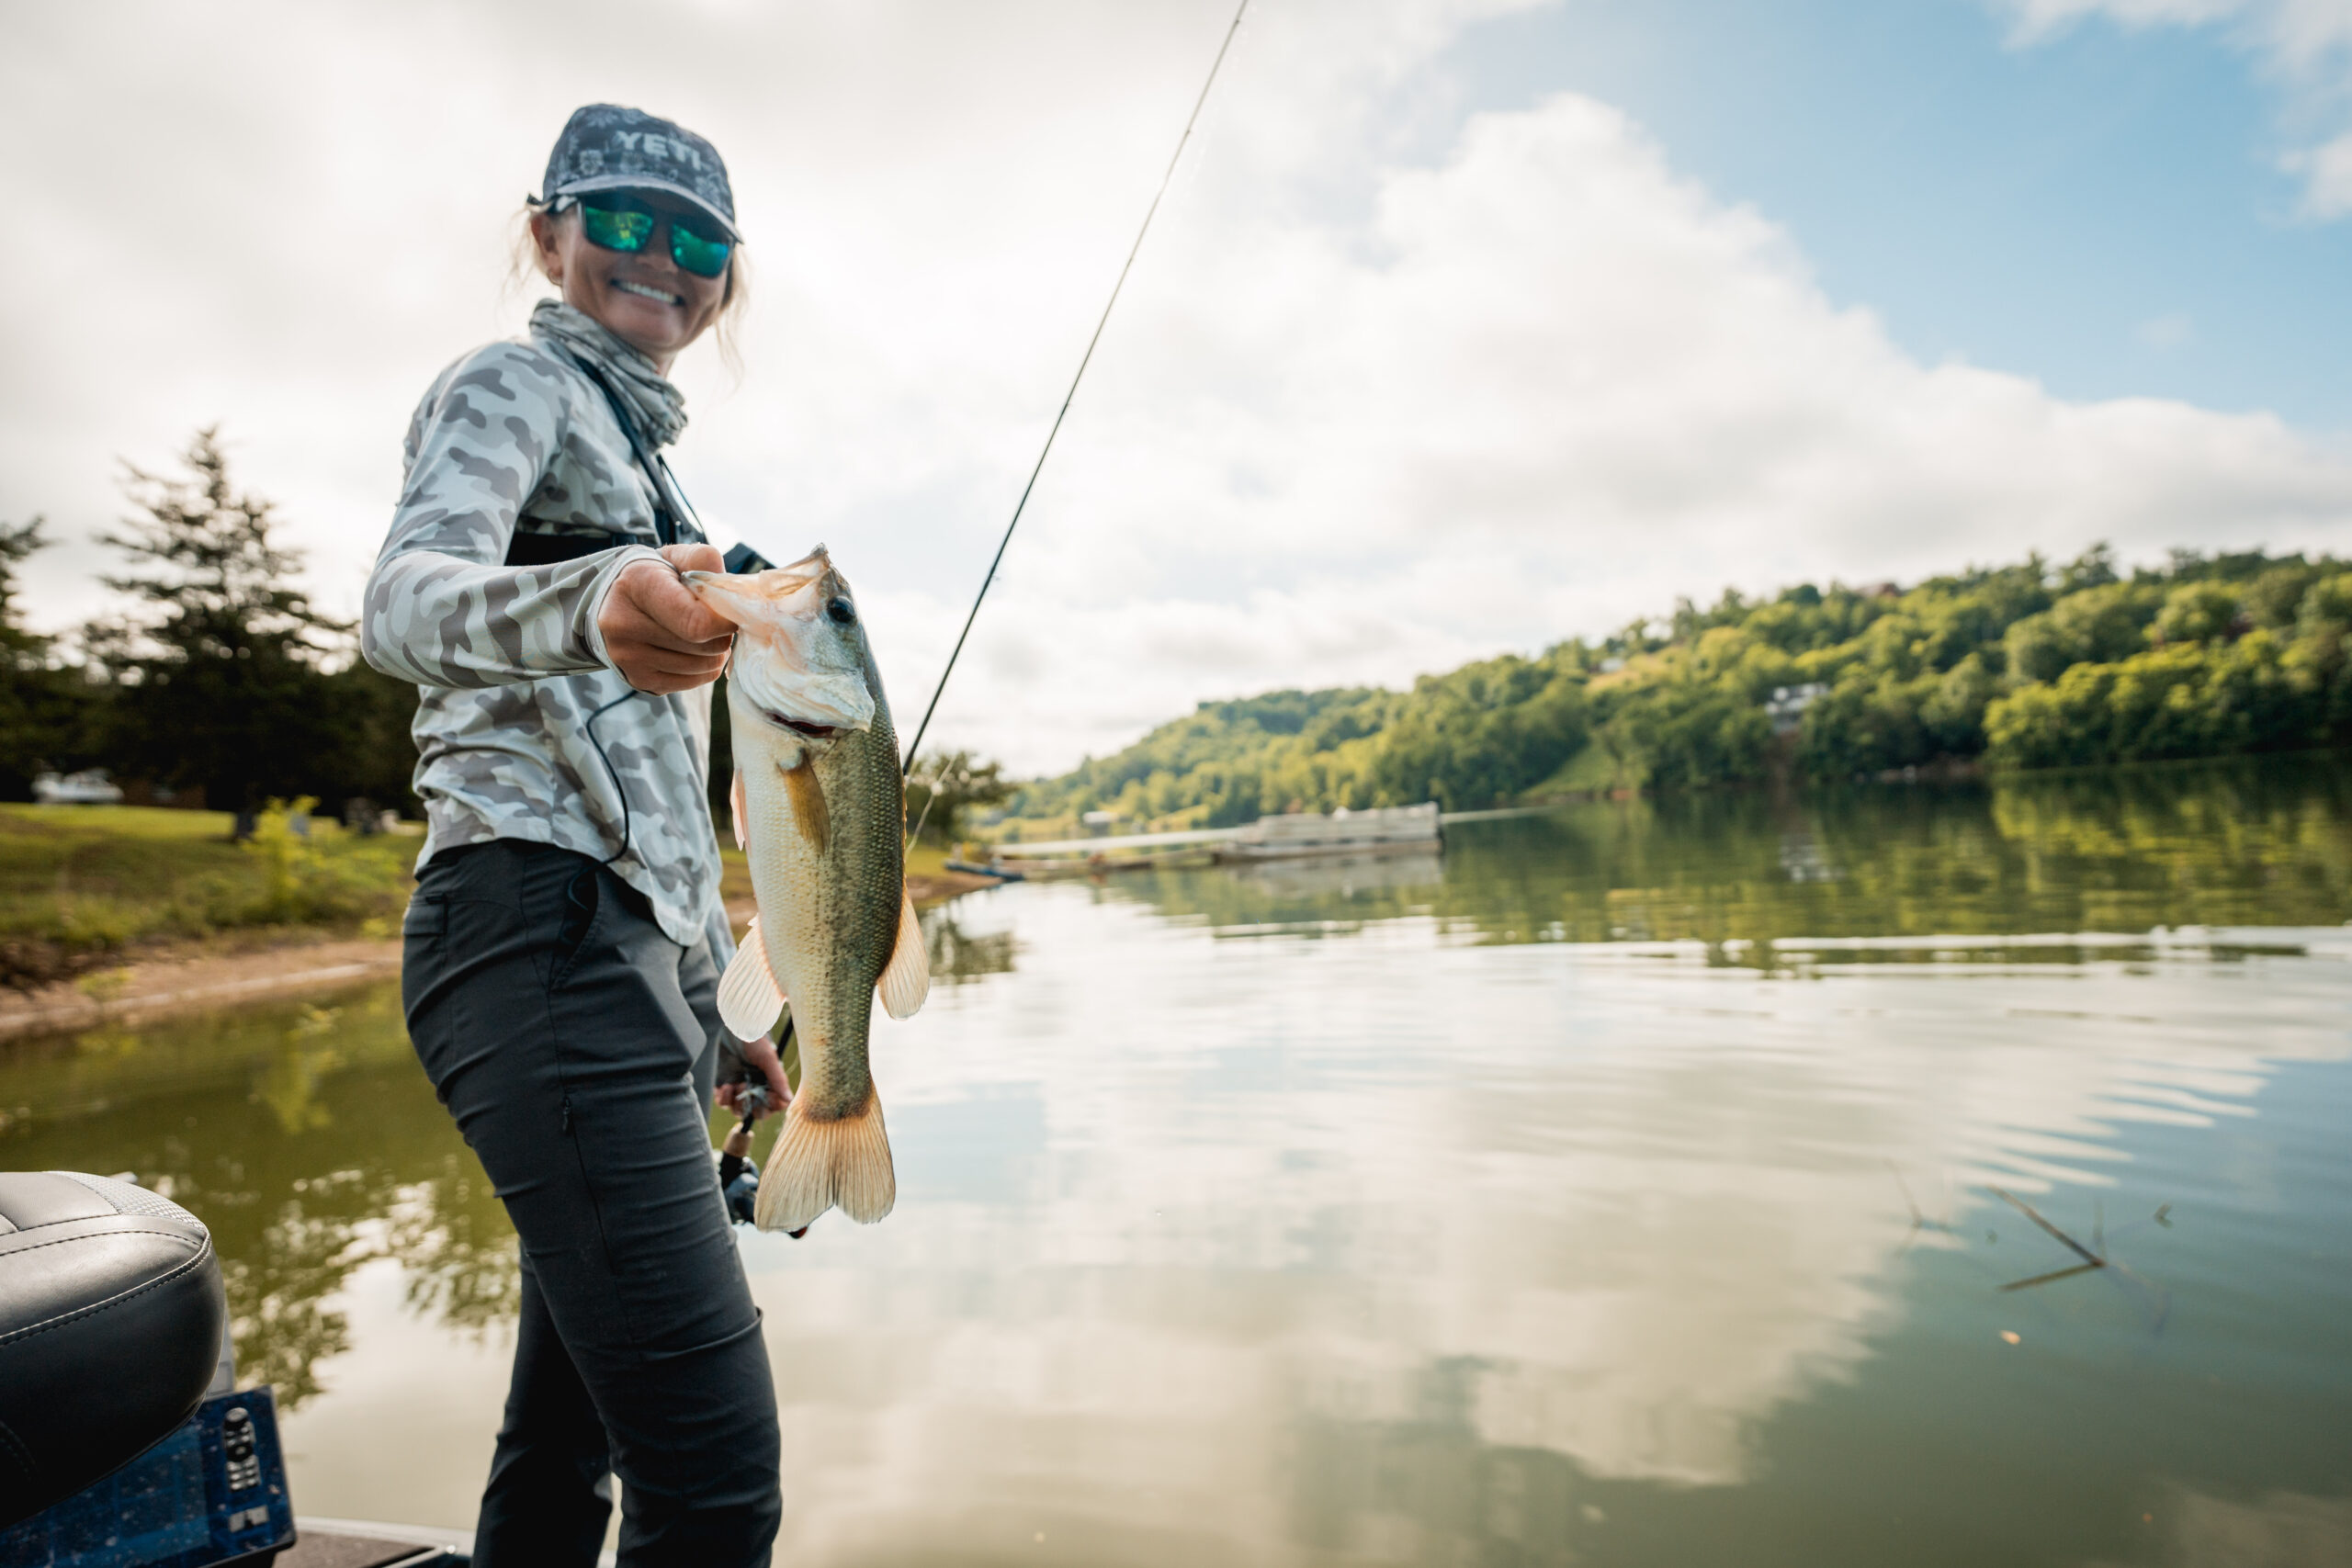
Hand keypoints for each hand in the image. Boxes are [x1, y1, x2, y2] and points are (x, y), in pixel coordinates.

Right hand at [600, 543, 733, 692]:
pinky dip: (703, 668)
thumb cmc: (655, 577)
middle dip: (722, 634)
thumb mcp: (676, 556)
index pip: (697, 622)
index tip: (730, 612)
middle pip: (706, 646)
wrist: (614, 602)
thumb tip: (731, 595)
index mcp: (636, 584)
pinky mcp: (638, 679)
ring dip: (715, 652)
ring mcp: (628, 656)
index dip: (725, 621)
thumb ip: (705, 562)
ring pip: (704, 666)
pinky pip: (694, 682)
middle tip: (713, 619)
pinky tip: (690, 649)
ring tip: (701, 633)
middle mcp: (624, 623)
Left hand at [716, 1033, 791, 1119]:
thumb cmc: (754, 1040)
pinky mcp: (724, 1086)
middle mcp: (756, 1088)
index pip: (775, 1104)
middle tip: (748, 1088)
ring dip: (738, 1102)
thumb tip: (789, 1099)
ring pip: (740, 1110)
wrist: (732, 1027)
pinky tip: (726, 1086)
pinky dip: (724, 1099)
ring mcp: (739, 1088)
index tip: (768, 1094)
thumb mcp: (768, 1058)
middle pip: (757, 1111)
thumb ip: (778, 1079)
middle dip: (752, 1105)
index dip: (772, 1104)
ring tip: (736, 1085)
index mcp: (770, 1082)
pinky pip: (724, 1103)